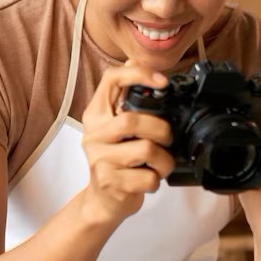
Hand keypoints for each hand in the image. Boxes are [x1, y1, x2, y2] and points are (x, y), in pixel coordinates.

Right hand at [81, 61, 174, 224]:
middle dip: (161, 129)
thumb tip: (136, 59)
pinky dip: (156, 180)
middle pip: (132, 119)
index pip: (112, 79)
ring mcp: (98, 159)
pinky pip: (146, 177)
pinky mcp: (109, 182)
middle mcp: (93, 134)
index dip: (138, 73)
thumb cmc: (116, 160)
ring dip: (164, 160)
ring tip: (161, 164)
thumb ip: (127, 97)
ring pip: (145, 150)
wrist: (103, 201)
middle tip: (168, 139)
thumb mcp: (117, 127)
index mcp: (96, 114)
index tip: (163, 82)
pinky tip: (149, 179)